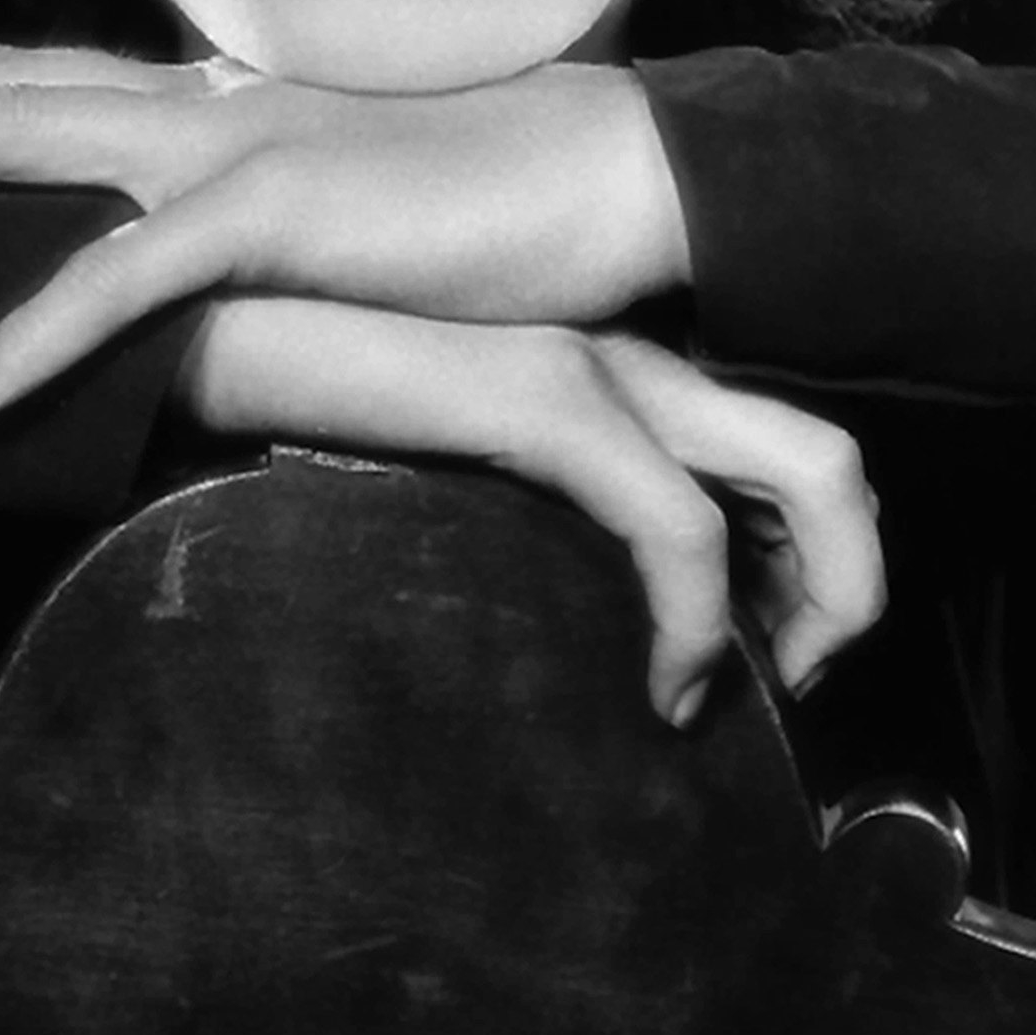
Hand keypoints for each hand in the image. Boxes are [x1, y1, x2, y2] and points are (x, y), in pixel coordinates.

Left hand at [0, 47, 691, 419]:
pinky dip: (27, 334)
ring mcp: (237, 139)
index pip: (47, 88)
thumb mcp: (356, 225)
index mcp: (223, 105)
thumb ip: (277, 242)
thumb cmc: (507, 219)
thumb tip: (222, 302)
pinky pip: (126, 275)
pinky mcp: (281, 205)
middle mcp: (208, 101)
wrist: (623, 181)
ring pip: (20, 143)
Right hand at [175, 297, 883, 725]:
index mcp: (604, 375)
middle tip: (792, 690)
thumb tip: (558, 637)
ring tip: (746, 697)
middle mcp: (625, 360)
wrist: (186, 337)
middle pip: (822, 458)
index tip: (765, 672)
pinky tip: (665, 692)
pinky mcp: (544, 395)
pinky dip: (700, 623)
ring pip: (806, 472)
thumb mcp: (441, 486)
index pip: (769, 456)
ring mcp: (595, 367)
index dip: (803, 571)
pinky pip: (678, 524)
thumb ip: (513, 530)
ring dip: (818, 605)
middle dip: (848, 586)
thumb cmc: (295, 418)